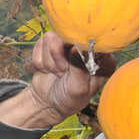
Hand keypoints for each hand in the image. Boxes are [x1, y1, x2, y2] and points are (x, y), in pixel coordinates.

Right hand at [0, 32, 114, 127]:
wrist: (48, 103)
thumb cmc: (69, 98)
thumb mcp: (79, 88)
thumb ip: (80, 67)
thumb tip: (76, 47)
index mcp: (99, 57)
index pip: (90, 41)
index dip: (76, 51)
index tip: (70, 67)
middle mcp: (84, 46)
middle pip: (66, 35)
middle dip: (60, 58)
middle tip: (64, 71)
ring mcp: (66, 43)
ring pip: (50, 38)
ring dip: (49, 61)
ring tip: (58, 73)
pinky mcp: (50, 44)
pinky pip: (39, 44)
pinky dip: (40, 61)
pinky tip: (49, 70)